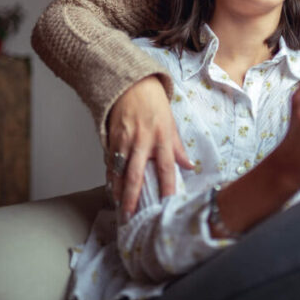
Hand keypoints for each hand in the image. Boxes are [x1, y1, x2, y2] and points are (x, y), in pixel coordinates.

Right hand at [106, 75, 192, 215]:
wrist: (131, 84)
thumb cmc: (154, 103)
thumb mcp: (171, 123)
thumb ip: (178, 147)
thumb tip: (189, 166)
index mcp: (162, 138)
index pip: (166, 168)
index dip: (167, 187)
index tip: (166, 204)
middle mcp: (142, 141)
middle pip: (136, 175)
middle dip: (131, 198)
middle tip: (130, 215)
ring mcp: (124, 140)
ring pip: (119, 171)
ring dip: (118, 191)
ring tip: (119, 207)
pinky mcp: (111, 138)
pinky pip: (110, 162)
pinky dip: (110, 176)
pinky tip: (111, 188)